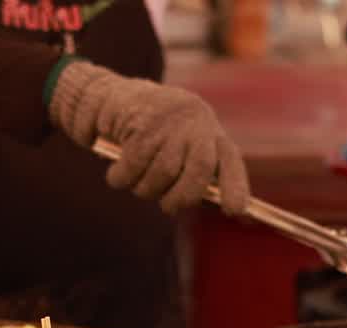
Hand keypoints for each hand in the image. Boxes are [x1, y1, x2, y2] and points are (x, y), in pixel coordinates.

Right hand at [48, 60, 249, 214]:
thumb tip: (199, 203)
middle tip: (167, 207)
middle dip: (183, 197)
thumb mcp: (179, 145)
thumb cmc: (149, 134)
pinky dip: (122, 179)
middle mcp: (196, 121)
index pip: (229, 160)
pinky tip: (117, 174)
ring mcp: (170, 120)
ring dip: (145, 189)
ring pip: (164, 172)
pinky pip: (134, 165)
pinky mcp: (142, 121)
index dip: (234, 187)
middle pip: (200, 168)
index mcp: (210, 130)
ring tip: (136, 184)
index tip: (234, 211)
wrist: (112, 98)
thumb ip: (192, 170)